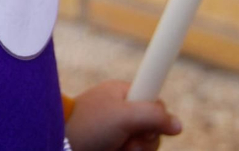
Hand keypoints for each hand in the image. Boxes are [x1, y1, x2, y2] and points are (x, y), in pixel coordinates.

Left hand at [65, 79, 181, 150]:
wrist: (60, 143)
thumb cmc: (89, 124)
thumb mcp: (125, 115)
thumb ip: (154, 116)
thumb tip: (178, 124)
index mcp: (124, 94)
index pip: (156, 105)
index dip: (157, 118)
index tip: (145, 126)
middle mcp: (122, 112)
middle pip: (154, 130)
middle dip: (145, 141)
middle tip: (128, 140)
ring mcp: (117, 131)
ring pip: (144, 146)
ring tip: (116, 148)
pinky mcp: (113, 146)